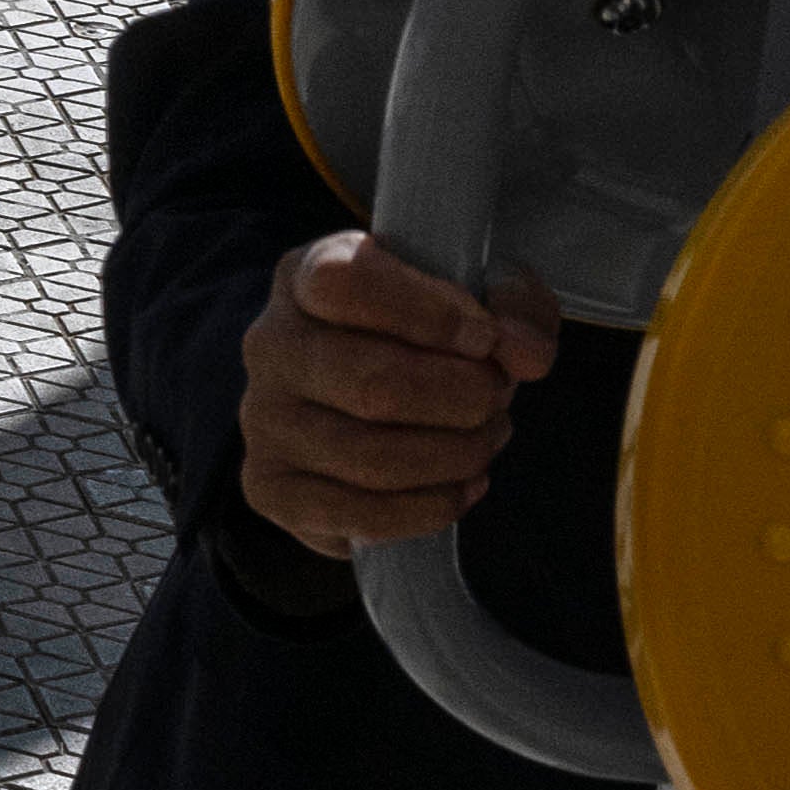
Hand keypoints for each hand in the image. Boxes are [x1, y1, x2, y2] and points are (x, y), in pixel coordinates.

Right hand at [236, 227, 563, 556]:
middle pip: (372, 384)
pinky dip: (429, 508)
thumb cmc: (422, 333)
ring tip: (486, 439)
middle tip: (497, 399)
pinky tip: (462, 487)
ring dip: (455, 455)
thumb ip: (513, 308)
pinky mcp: (271, 488)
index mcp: (307, 275)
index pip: (344, 283)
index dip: (428, 314)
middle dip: (463, 400)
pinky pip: (357, 514)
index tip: (485, 337)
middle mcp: (271, 345)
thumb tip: (526, 355)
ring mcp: (263, 420)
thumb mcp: (476, 297)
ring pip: (370, 457)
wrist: (365, 388)